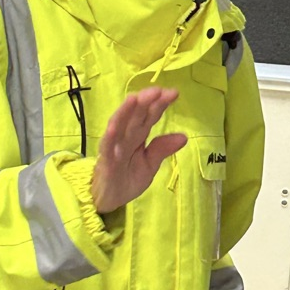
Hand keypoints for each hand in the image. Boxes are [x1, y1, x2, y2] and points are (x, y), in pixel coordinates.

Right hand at [92, 87, 186, 214]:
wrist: (108, 199)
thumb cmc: (126, 178)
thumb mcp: (149, 164)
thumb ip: (162, 149)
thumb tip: (184, 137)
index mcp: (138, 136)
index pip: (149, 116)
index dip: (159, 104)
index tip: (173, 93)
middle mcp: (126, 137)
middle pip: (136, 116)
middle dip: (146, 102)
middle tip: (158, 90)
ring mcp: (114, 147)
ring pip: (120, 125)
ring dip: (127, 111)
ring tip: (136, 98)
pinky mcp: (105, 160)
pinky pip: (107, 146)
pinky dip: (110, 135)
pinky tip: (115, 126)